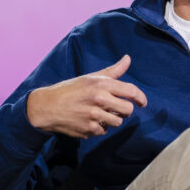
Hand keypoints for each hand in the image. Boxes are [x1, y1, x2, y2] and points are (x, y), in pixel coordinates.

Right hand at [26, 55, 146, 137]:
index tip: (142, 103)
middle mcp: (99, 99)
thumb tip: (128, 58)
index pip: (131, 91)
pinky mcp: (89, 129)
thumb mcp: (90, 77)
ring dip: (113, 119)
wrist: (47, 106)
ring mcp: (94, 116)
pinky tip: (90, 120)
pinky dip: (100, 127)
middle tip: (117, 108)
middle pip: (128, 110)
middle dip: (125, 110)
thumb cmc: (70, 90)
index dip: (140, 98)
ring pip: (118, 122)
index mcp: (101, 84)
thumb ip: (112, 71)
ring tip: (101, 113)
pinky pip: (104, 131)